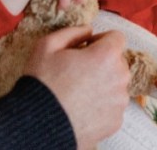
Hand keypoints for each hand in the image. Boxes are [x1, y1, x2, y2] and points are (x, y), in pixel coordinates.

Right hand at [24, 26, 129, 148]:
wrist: (37, 124)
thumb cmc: (42, 83)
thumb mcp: (48, 45)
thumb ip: (73, 32)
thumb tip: (88, 30)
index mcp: (106, 56)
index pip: (117, 38)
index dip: (100, 40)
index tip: (87, 48)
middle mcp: (119, 77)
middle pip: (117, 62)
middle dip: (102, 63)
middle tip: (79, 72)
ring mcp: (119, 101)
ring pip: (116, 84)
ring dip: (103, 84)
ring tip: (78, 93)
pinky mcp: (115, 120)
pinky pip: (112, 106)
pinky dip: (101, 105)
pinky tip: (82, 108)